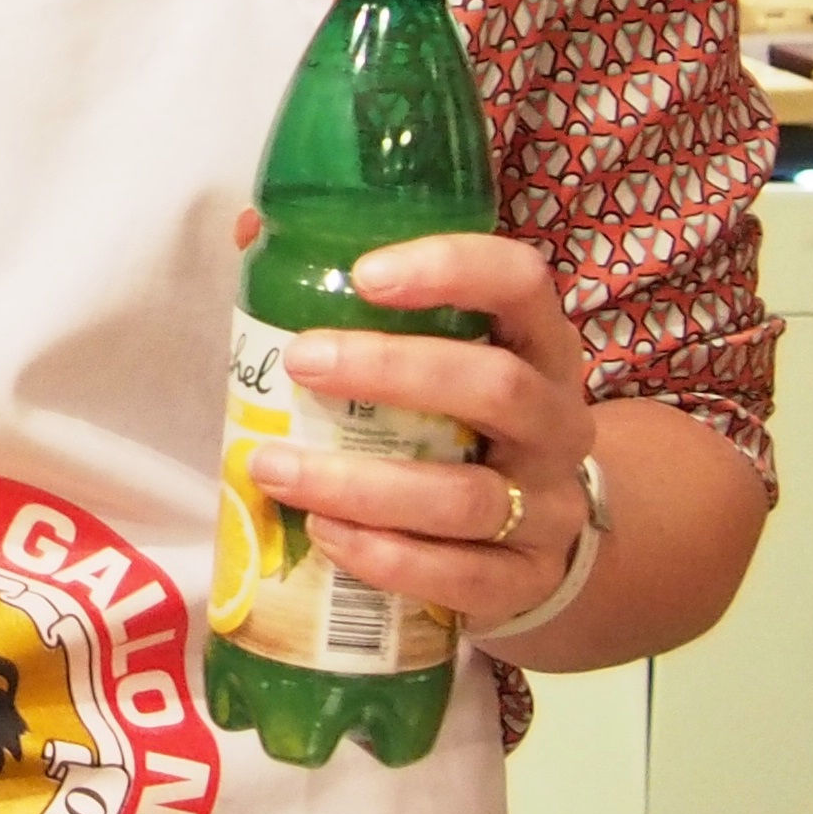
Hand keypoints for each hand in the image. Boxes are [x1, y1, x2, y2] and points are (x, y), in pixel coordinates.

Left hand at [249, 230, 593, 628]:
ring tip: (274, 467)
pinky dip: (387, 558)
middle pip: (497, 386)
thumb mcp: (436, 355)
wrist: (534, 536)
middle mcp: (558, 419)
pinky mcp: (526, 580)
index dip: (452, 269)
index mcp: (538, 344)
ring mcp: (550, 507)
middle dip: (392, 372)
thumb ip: (358, 298)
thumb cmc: (460, 423)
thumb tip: (254, 233)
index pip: (521, 282)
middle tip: (301, 362)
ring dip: (362, 484)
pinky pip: (462, 576)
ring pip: (467, 497)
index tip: (365, 274)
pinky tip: (324, 537)